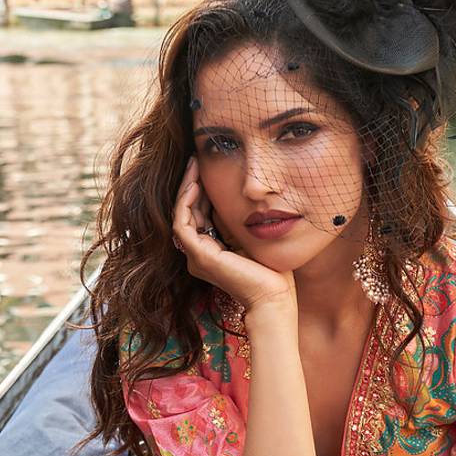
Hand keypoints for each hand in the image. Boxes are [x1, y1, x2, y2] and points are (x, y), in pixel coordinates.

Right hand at [172, 158, 295, 313]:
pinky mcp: (199, 256)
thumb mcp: (248, 234)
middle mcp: (199, 255)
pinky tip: (195, 185)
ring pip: (181, 215)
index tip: (205, 167)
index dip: (200, 190)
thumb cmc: (270, 270)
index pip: (198, 214)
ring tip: (193, 166)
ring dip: (185, 189)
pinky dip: (186, 203)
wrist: (273, 295)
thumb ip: (234, 217)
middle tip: (195, 159)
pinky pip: (182, 224)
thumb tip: (228, 191)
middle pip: (188, 212)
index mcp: (211, 251)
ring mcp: (196, 257)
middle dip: (191, 184)